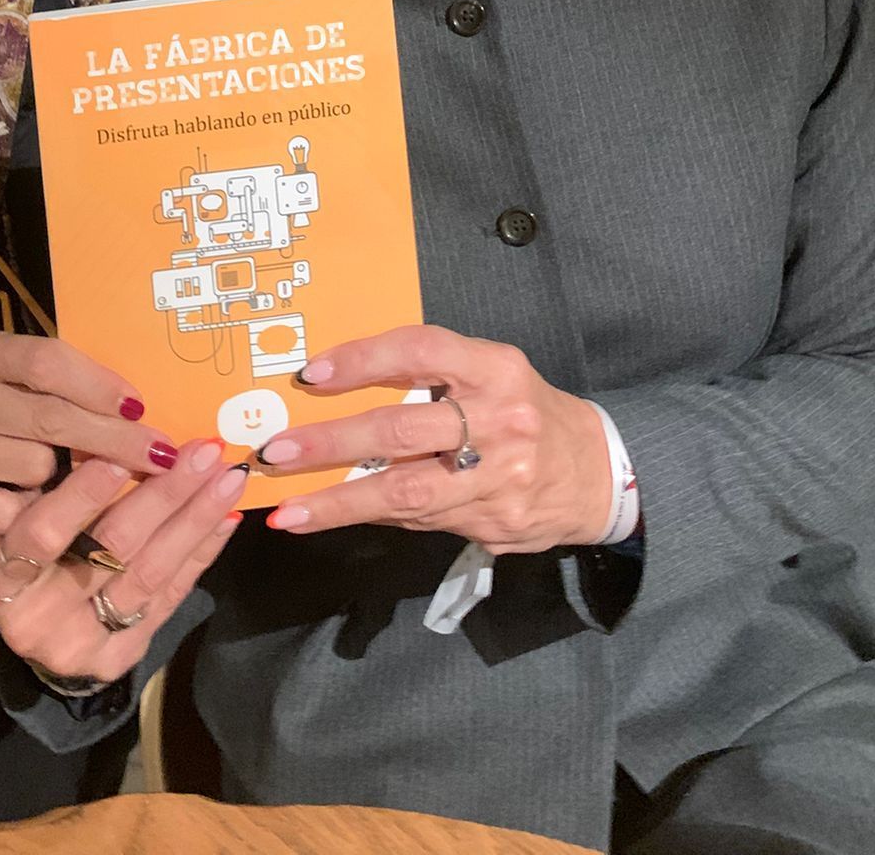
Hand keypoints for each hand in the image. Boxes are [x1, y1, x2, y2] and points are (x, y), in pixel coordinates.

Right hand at [0, 334, 177, 535]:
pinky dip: (38, 512)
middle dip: (115, 440)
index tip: (141, 406)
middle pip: (52, 419)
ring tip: (72, 478)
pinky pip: (13, 513)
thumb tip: (138, 410)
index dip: (98, 383)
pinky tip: (44, 508)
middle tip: (163, 455)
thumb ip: (57, 381)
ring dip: (69, 479)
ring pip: (37, 469)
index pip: (47, 362)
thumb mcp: (5, 371)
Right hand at [0, 439, 248, 685]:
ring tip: (227, 478)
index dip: (82, 494)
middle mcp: (38, 618)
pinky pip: (168, 599)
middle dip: (164, 494)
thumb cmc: (26, 555)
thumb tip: (117, 430)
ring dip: (195, 521)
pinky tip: (224, 518)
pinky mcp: (119, 656)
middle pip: (111, 550)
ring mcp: (82, 642)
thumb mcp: (19, 520)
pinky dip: (199, 554)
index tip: (123, 451)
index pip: (43, 535)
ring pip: (149, 574)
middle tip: (204, 450)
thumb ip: (54, 486)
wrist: (33, 631)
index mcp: (0, 576)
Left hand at [256, 326, 611, 553]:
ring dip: (340, 503)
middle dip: (332, 443)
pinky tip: (335, 517)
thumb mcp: (490, 371)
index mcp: (495, 368)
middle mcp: (500, 420)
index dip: (363, 360)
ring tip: (288, 510)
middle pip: (403, 429)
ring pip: (406, 492)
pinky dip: (374, 518)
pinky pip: (422, 522)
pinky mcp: (495, 522)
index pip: (420, 350)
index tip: (311, 376)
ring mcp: (500, 478)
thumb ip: (431, 373)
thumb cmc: (522, 409)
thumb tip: (337, 384)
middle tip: (276, 451)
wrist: (598, 472)